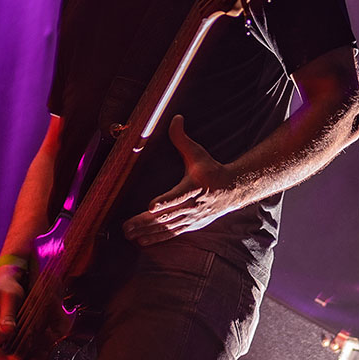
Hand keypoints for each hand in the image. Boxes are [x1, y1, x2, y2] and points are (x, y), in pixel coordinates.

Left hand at [123, 116, 236, 245]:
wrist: (231, 190)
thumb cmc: (210, 169)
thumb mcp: (197, 153)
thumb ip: (182, 138)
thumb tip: (176, 118)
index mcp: (194, 187)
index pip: (178, 196)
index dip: (165, 201)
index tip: (151, 206)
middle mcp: (192, 206)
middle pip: (167, 216)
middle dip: (145, 222)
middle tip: (127, 226)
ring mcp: (191, 218)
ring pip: (166, 227)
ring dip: (147, 232)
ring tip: (129, 234)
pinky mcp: (190, 225)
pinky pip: (172, 234)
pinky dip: (157, 239)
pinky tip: (141, 241)